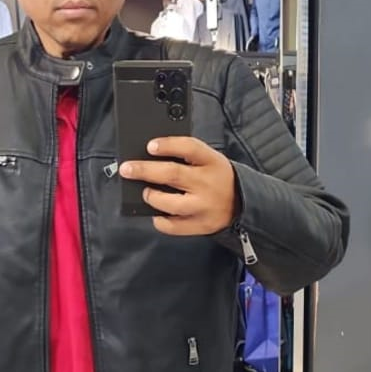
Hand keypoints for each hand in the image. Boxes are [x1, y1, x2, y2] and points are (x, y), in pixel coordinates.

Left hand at [120, 138, 238, 235]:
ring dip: (152, 197)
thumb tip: (152, 155)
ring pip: (171, 204)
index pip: (189, 148)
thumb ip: (187, 156)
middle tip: (127, 169)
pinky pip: (174, 226)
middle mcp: (208, 184)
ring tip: (145, 192)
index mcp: (212, 162)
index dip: (168, 145)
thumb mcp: (210, 160)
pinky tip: (155, 214)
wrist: (243, 204)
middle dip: (145, 171)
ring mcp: (204, 207)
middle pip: (173, 174)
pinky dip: (160, 221)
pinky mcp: (200, 225)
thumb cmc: (218, 178)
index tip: (150, 146)